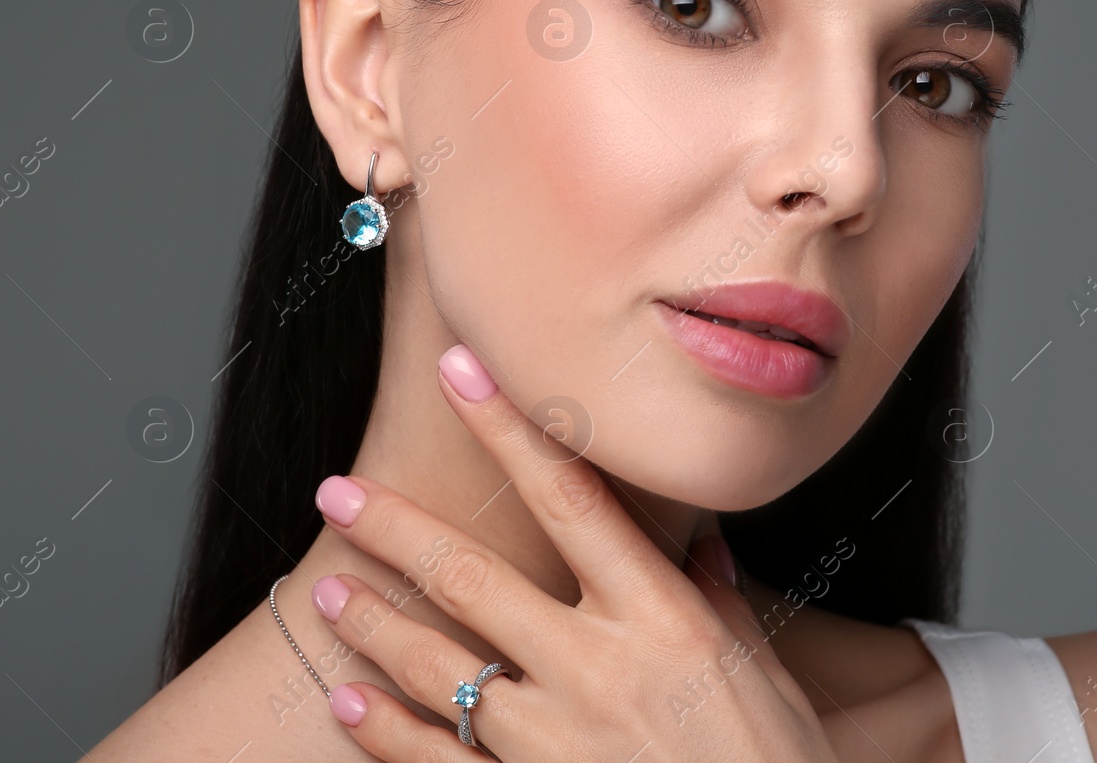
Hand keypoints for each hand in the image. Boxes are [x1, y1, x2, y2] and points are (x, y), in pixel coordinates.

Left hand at [307, 343, 839, 761]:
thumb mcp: (766, 673)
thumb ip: (719, 603)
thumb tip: (702, 544)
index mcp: (665, 617)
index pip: (571, 498)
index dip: (510, 429)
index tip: (462, 372)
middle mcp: (601, 668)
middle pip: (476, 578)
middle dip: (396, 530)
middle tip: (337, 493)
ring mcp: (557, 740)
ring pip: (441, 667)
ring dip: (376, 625)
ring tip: (330, 592)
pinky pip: (439, 758)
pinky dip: (384, 729)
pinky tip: (347, 699)